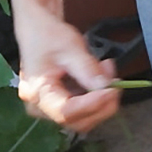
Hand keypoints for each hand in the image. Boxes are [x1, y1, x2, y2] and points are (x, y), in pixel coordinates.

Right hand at [14, 14, 117, 134]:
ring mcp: (50, 109)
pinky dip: (97, 96)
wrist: (38, 30)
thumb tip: (105, 87)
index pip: (66, 112)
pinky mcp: (61, 105)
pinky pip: (84, 109)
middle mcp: (40, 107)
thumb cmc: (47, 36)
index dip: (92, 104)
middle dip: (101, 104)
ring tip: (106, 70)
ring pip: (84, 117)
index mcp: (37, 93)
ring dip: (102, 99)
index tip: (112, 90)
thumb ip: (88, 69)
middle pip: (77, 121)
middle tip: (115, 80)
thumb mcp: (70, 47)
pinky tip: (100, 76)